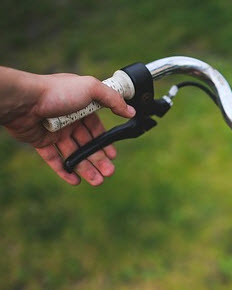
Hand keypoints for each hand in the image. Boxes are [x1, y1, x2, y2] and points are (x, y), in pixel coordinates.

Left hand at [0, 67, 134, 185]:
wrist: (24, 101)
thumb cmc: (57, 92)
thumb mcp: (91, 88)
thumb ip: (113, 99)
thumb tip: (131, 111)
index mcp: (81, 106)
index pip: (97, 128)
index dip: (105, 142)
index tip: (113, 155)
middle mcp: (69, 120)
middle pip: (87, 144)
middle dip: (99, 159)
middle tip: (109, 173)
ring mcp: (55, 132)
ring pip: (74, 154)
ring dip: (86, 168)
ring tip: (97, 181)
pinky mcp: (41, 142)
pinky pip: (55, 159)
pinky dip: (65, 171)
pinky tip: (75, 181)